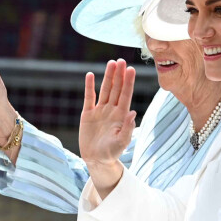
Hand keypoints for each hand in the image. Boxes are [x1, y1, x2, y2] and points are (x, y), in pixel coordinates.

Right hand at [79, 59, 136, 194]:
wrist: (97, 159)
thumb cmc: (112, 152)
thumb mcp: (122, 142)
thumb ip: (128, 128)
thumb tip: (133, 113)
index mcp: (121, 115)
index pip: (126, 94)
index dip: (128, 82)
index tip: (131, 69)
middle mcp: (112, 109)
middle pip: (116, 88)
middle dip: (119, 75)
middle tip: (122, 61)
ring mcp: (100, 110)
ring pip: (105, 90)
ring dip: (108, 77)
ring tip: (111, 63)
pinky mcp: (87, 114)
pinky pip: (89, 98)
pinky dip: (89, 86)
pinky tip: (90, 75)